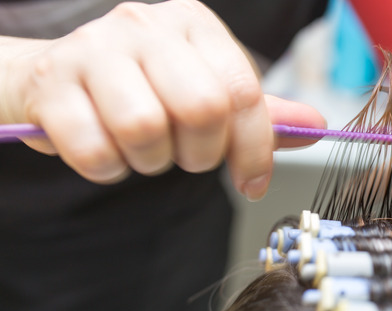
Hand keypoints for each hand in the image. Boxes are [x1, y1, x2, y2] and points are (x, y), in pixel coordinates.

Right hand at [0, 0, 324, 200]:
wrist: (55, 80)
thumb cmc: (143, 88)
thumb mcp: (206, 90)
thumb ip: (259, 114)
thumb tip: (317, 126)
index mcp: (194, 24)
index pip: (243, 91)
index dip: (254, 149)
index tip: (251, 182)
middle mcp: (145, 25)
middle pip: (202, 108)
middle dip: (200, 153)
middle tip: (186, 155)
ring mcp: (93, 49)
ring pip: (145, 128)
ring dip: (151, 162)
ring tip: (144, 150)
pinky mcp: (51, 85)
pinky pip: (95, 150)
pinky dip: (108, 168)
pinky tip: (107, 151)